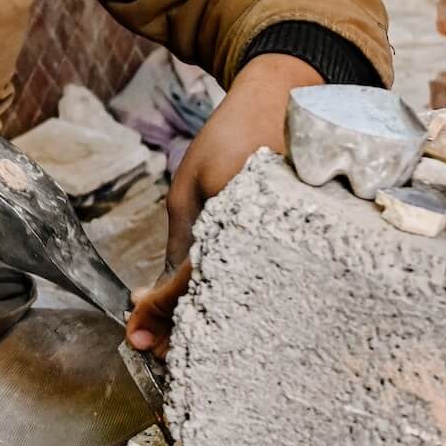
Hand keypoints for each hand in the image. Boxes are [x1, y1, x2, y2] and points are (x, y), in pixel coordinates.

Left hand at [126, 52, 322, 357]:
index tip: (134, 332)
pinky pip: (271, 287)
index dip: (160, 313)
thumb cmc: (231, 138)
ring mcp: (298, 245)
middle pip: (225, 305)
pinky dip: (240, 304)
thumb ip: (178, 245)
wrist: (285, 101)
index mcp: (237, 219)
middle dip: (184, 330)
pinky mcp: (311, 247)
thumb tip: (154, 297)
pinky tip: (216, 313)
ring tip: (177, 336)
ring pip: (250, 305)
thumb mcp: (190, 188)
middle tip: (152, 344)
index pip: (192, 282)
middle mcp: (274, 238)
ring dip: (212, 325)